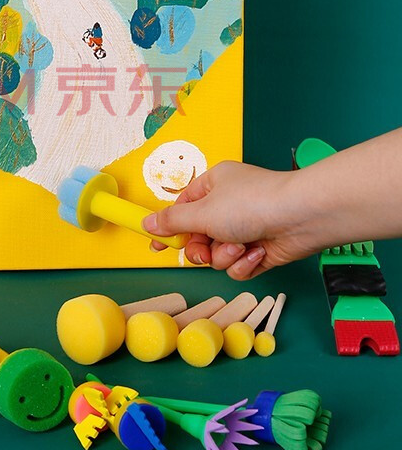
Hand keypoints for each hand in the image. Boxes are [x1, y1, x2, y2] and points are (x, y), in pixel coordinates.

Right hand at [143, 161, 321, 279]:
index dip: (169, 227)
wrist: (302, 217)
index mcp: (212, 185)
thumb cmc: (251, 203)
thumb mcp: (202, 212)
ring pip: (218, 254)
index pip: (182, 208)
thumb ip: (172, 221)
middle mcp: (228, 205)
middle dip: (202, 248)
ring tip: (240, 246)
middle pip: (198, 236)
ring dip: (226, 255)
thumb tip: (147, 224)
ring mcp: (245, 228)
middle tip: (204, 253)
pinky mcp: (260, 249)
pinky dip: (245, 263)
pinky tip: (257, 253)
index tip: (158, 246)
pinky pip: (239, 264)